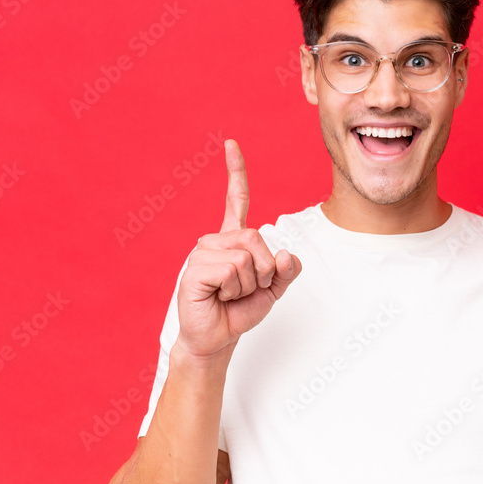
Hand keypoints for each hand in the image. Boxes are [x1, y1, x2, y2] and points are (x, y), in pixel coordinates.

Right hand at [176, 140, 301, 358]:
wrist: (216, 339)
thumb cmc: (239, 312)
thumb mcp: (273, 291)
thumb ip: (287, 271)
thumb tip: (286, 255)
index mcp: (233, 240)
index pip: (236, 200)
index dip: (236, 172)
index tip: (231, 144)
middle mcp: (215, 241)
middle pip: (256, 238)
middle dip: (265, 271)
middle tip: (248, 289)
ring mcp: (201, 253)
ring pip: (247, 256)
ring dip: (250, 284)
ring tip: (230, 295)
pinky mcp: (195, 270)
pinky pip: (232, 269)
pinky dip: (235, 289)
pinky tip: (219, 296)